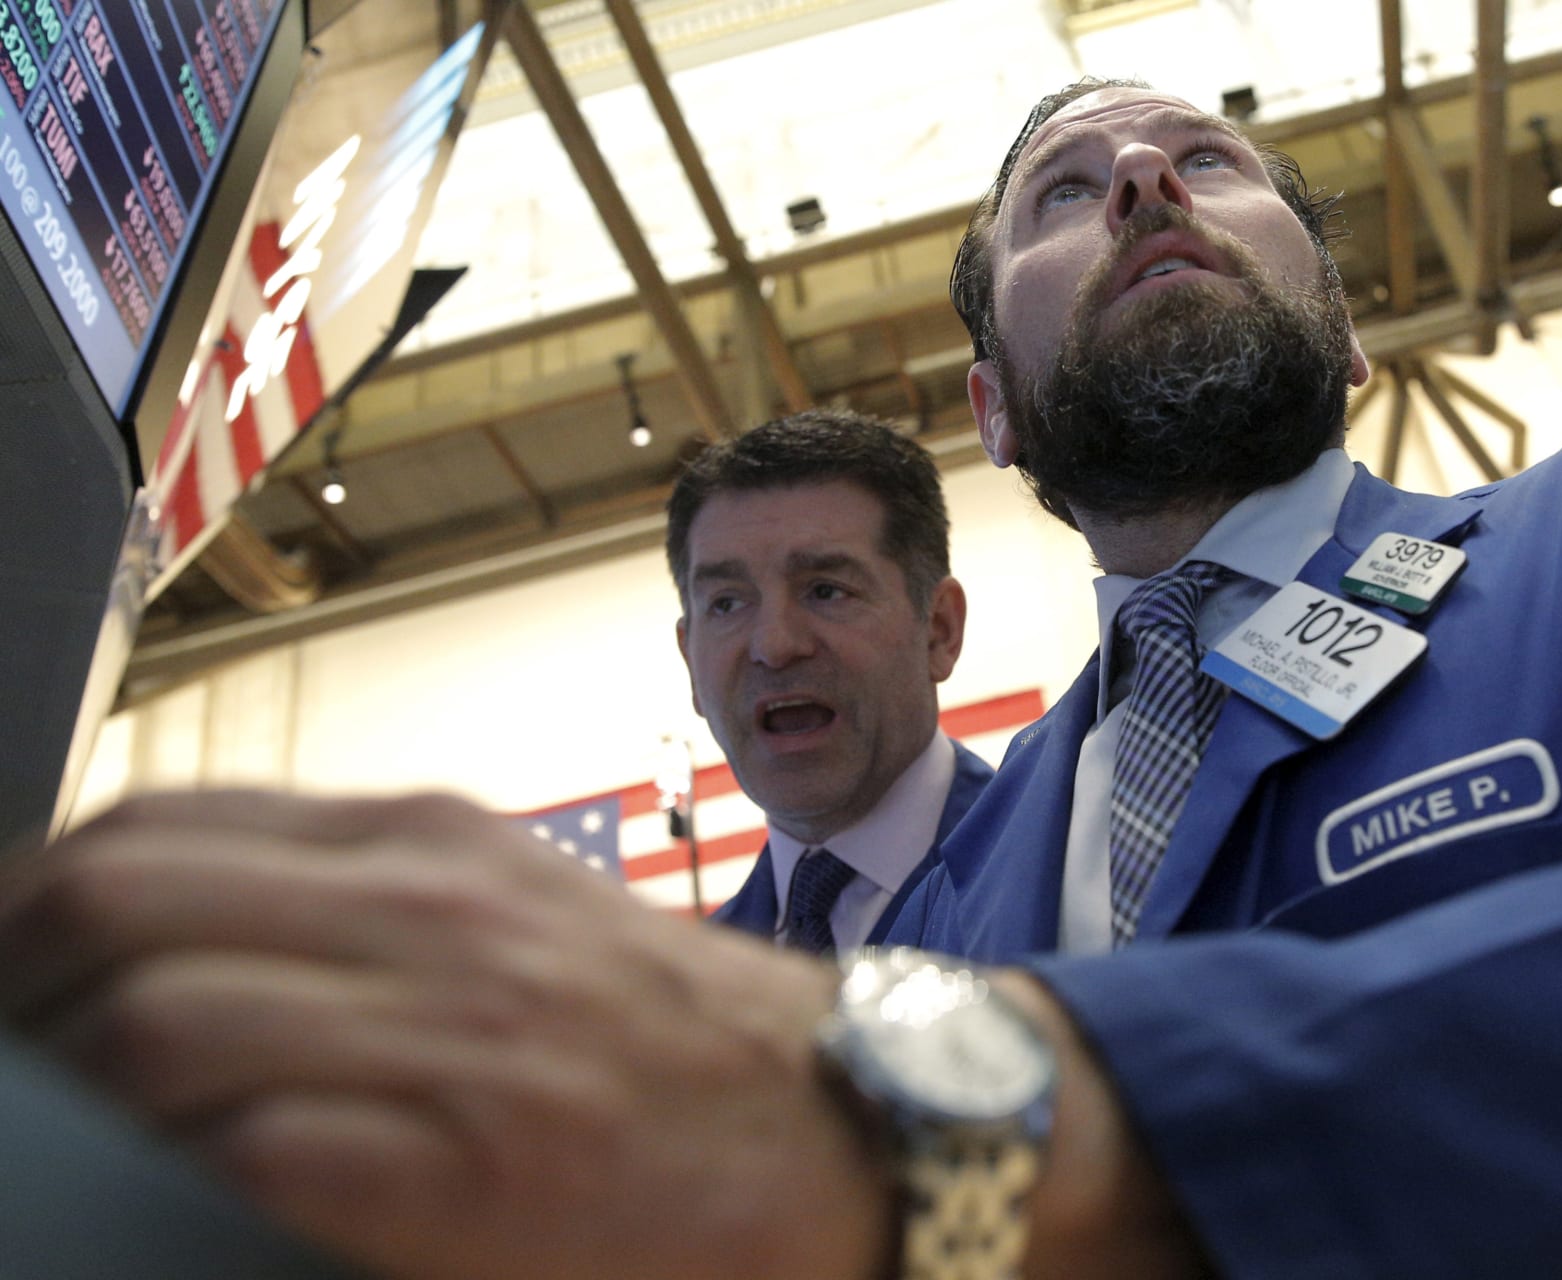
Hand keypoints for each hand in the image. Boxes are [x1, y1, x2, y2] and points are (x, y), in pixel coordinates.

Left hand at [0, 791, 888, 1279]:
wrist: (845, 1122)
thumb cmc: (676, 1033)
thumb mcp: (520, 913)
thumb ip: (375, 903)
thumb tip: (197, 942)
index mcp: (431, 844)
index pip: (163, 825)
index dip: (37, 896)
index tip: (6, 964)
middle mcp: (427, 911)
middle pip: (123, 899)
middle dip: (12, 976)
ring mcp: (447, 1034)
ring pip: (156, 1021)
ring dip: (60, 1084)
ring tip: (39, 1138)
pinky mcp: (461, 1171)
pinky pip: (243, 1153)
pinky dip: (159, 1177)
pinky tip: (148, 1199)